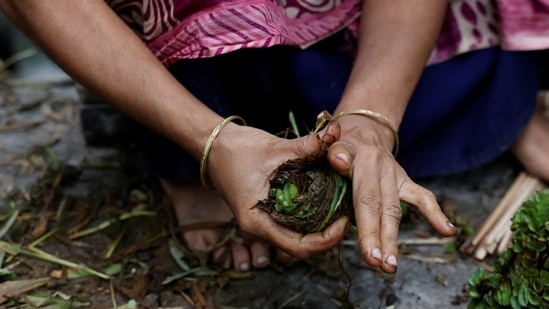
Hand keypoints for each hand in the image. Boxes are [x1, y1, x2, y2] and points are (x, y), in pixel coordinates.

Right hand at [205, 121, 349, 259]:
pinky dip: (310, 217)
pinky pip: (292, 225)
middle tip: (347, 213)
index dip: (326, 239)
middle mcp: (259, 228)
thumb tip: (336, 133)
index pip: (299, 247)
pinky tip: (324, 200)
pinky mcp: (266, 213)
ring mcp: (262, 222)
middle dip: (328, 234)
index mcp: (257, 222)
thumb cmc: (237, 149)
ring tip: (340, 208)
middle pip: (301, 247)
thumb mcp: (275, 148)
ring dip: (320, 228)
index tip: (344, 221)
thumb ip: (307, 145)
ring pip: (297, 237)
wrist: (214, 146)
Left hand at [326, 114, 456, 272]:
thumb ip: (333, 149)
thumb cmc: (340, 139)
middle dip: (380, 239)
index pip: (365, 198)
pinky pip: (422, 197)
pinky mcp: (404, 180)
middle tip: (378, 265)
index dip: (366, 228)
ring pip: (395, 210)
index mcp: (362, 160)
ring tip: (390, 267)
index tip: (369, 255)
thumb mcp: (332, 139)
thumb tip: (339, 160)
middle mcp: (381, 168)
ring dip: (392, 239)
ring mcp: (395, 175)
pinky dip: (436, 214)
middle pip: (381, 208)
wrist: (363, 126)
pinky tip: (449, 232)